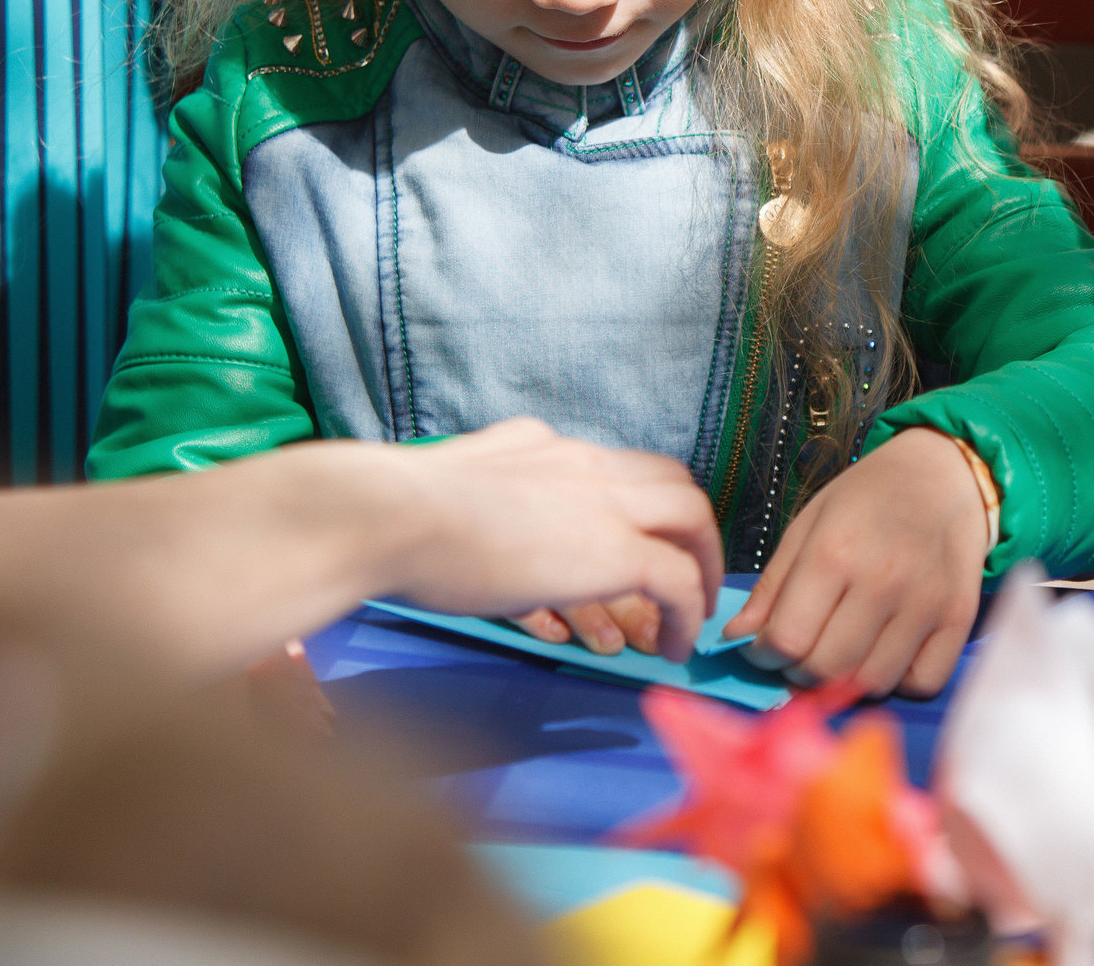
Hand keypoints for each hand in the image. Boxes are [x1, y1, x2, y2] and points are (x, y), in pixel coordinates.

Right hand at [373, 420, 725, 662]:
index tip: (636, 542)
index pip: (613, 465)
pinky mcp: (615, 549)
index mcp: (541, 446)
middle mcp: (581, 461)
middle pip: (671, 478)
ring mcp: (604, 501)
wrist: (389, 518)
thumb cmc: (390, 515)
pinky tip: (673, 647)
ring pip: (693, 516)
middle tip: (690, 572)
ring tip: (695, 613)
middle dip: (690, 527)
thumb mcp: (448, 489)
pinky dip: (687, 612)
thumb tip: (480, 517)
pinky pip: (679, 581)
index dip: (637, 504)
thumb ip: (481, 494)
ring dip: (705, 565)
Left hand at [721, 427, 989, 698]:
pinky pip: (923, 683)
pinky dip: (898, 681)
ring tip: (838, 654)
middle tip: (797, 655)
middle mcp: (883, 582)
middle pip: (826, 669)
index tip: (765, 647)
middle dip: (798, 673)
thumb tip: (735, 637)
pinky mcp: (960, 619)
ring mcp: (926, 604)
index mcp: (835, 552)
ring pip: (872, 683)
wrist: (943, 476)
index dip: (764, 655)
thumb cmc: (866, 498)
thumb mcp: (808, 525)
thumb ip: (772, 585)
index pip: (787, 639)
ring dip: (845, 683)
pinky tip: (884, 654)